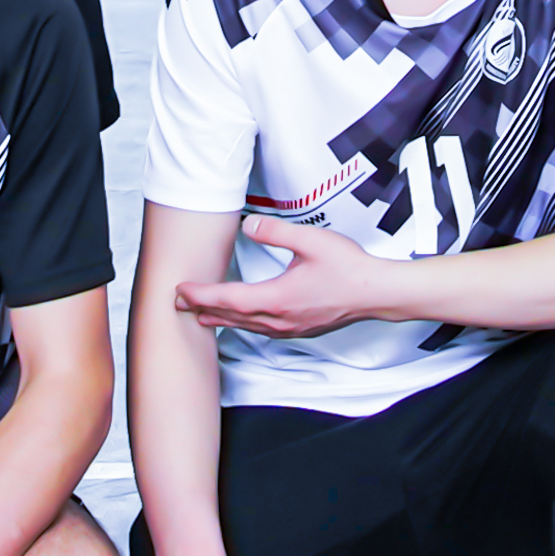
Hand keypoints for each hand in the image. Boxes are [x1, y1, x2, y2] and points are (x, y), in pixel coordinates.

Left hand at [177, 218, 382, 339]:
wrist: (377, 293)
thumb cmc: (349, 268)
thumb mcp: (311, 241)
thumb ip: (276, 232)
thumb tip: (248, 226)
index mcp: (277, 298)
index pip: (229, 299)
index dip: (201, 294)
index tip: (181, 290)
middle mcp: (280, 318)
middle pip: (231, 317)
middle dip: (202, 309)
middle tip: (178, 304)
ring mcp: (290, 327)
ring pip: (246, 326)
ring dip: (220, 319)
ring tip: (200, 315)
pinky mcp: (300, 328)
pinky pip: (263, 329)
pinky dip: (243, 324)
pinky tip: (243, 320)